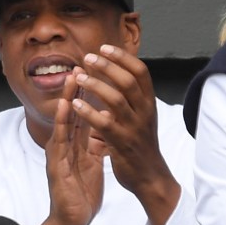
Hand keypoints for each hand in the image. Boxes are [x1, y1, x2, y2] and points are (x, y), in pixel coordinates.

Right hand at [36, 74, 103, 224]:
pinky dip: (61, 121)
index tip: (95, 74)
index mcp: (75, 145)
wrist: (70, 219)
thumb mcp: (91, 165)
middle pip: (71, 112)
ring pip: (63, 120)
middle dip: (77, 89)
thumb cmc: (81, 195)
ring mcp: (58, 153)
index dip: (88, 95)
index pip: (82, 114)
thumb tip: (103, 131)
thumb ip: (94, 147)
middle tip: (82, 65)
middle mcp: (64, 145)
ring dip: (67, 98)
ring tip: (72, 77)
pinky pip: (59, 139)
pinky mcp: (56, 164)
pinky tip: (63, 106)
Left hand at [71, 43, 179, 224]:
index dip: (123, 57)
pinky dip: (89, 112)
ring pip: (116, 99)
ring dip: (95, 85)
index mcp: (149, 103)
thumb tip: (116, 73)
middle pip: (128, 80)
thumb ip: (131, 98)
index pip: (141, 72)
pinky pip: (104, 124)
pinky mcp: (122, 143)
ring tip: (78, 77)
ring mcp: (134, 128)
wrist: (150, 177)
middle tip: (88, 57)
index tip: (104, 47)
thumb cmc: (141, 145)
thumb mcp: (142, 117)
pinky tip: (75, 104)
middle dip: (107, 66)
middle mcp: (145, 112)